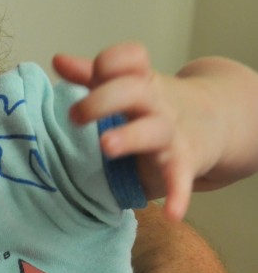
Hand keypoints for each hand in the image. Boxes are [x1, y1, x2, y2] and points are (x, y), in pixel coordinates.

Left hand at [54, 42, 204, 219]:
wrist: (214, 122)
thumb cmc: (153, 106)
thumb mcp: (127, 87)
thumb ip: (91, 76)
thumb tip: (57, 60)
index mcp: (140, 81)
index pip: (129, 59)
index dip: (110, 61)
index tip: (94, 72)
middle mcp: (156, 103)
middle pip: (132, 90)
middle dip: (104, 99)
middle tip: (75, 116)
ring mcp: (171, 132)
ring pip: (153, 130)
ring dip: (130, 136)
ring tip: (107, 146)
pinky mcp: (184, 162)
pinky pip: (180, 178)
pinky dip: (178, 195)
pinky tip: (172, 213)